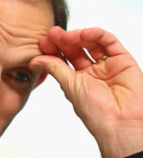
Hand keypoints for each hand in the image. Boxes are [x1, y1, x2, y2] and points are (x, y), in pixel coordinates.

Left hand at [29, 26, 142, 157]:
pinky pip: (109, 42)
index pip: (63, 59)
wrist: (121, 123)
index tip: (42, 42)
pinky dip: (96, 34)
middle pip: (75, 49)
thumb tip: (34, 60)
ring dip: (77, 35)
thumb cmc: (96, 113)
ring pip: (91, 43)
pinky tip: (84, 33)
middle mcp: (92, 71)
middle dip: (62, 40)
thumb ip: (54, 68)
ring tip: (65, 35)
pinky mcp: (123, 60)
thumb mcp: (70, 87)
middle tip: (52, 33)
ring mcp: (107, 65)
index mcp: (77, 80)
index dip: (53, 49)